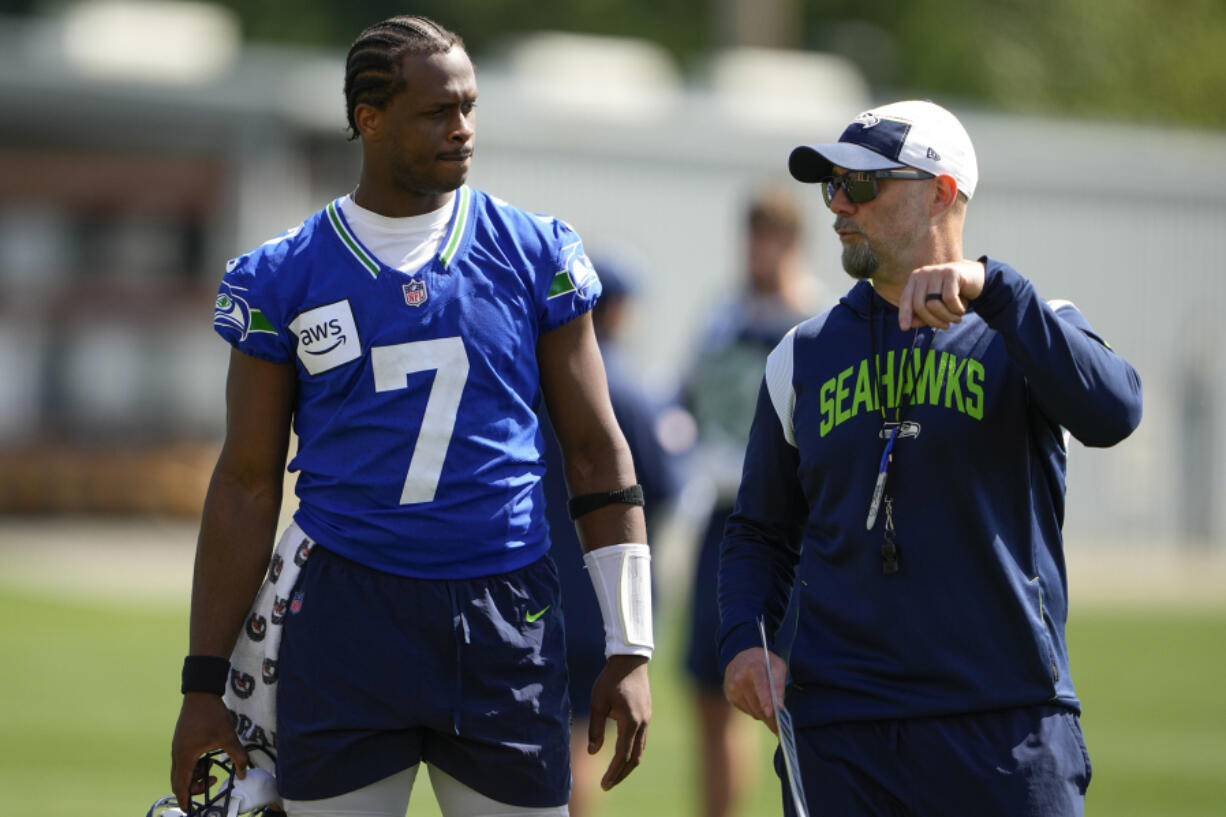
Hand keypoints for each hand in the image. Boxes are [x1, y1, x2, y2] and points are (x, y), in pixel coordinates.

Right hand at [170, 693, 248, 807]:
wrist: (201, 693)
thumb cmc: (211, 715)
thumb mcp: (228, 737)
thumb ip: (238, 756)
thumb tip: (243, 772)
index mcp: (184, 757)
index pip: (180, 786)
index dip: (185, 800)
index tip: (190, 810)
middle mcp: (177, 755)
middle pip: (180, 780)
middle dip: (194, 787)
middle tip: (212, 782)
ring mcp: (178, 748)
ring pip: (183, 770)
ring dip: (197, 773)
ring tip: (213, 765)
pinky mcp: (182, 741)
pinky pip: (186, 760)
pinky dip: (196, 764)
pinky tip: (210, 756)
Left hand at [588, 654, 650, 789]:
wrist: (630, 660)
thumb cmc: (611, 679)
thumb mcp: (598, 703)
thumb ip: (595, 729)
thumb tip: (592, 752)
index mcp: (630, 722)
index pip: (622, 755)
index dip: (612, 772)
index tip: (603, 784)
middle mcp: (643, 724)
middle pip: (634, 758)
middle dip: (621, 774)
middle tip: (607, 785)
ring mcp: (647, 720)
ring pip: (640, 751)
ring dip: (627, 765)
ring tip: (614, 774)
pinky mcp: (647, 715)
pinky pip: (642, 741)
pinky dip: (632, 752)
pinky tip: (623, 755)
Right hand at [722, 647, 785, 734]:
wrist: (742, 657)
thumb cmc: (763, 662)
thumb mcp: (777, 666)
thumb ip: (779, 684)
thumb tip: (779, 707)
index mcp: (753, 667)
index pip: (760, 687)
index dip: (766, 701)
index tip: (771, 713)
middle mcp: (739, 678)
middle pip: (757, 704)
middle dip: (769, 715)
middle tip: (779, 723)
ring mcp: (732, 688)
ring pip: (753, 711)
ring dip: (763, 713)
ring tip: (771, 709)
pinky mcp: (730, 696)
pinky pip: (747, 711)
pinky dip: (755, 710)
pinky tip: (758, 701)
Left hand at [898, 260, 985, 330]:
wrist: (977, 278)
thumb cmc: (953, 294)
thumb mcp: (937, 306)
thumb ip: (922, 315)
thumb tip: (909, 325)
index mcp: (916, 279)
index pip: (905, 299)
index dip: (904, 314)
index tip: (904, 328)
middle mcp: (924, 273)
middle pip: (919, 305)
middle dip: (932, 321)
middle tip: (946, 327)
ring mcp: (937, 271)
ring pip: (933, 304)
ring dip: (947, 317)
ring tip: (956, 318)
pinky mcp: (951, 273)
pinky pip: (949, 299)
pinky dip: (956, 309)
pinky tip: (962, 309)